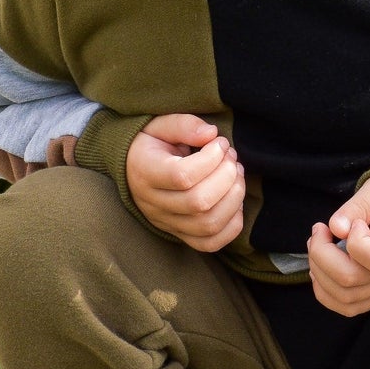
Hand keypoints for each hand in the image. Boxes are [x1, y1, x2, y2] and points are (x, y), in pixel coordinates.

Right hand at [127, 113, 245, 252]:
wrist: (133, 169)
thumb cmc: (151, 144)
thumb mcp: (159, 125)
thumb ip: (184, 125)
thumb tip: (211, 134)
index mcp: (144, 173)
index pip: (182, 176)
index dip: (211, 159)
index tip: (220, 143)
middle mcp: (152, 203)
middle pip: (199, 203)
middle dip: (227, 177)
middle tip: (231, 158)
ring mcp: (166, 223)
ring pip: (208, 225)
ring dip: (235, 198)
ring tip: (236, 174)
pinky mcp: (180, 235)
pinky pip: (211, 243)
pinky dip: (232, 224)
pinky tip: (234, 199)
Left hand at [307, 175, 369, 316]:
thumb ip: (357, 206)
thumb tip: (335, 228)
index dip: (354, 241)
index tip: (355, 223)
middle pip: (351, 281)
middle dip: (321, 255)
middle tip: (320, 231)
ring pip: (345, 299)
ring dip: (320, 274)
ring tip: (318, 248)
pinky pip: (349, 306)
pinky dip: (326, 292)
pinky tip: (322, 268)